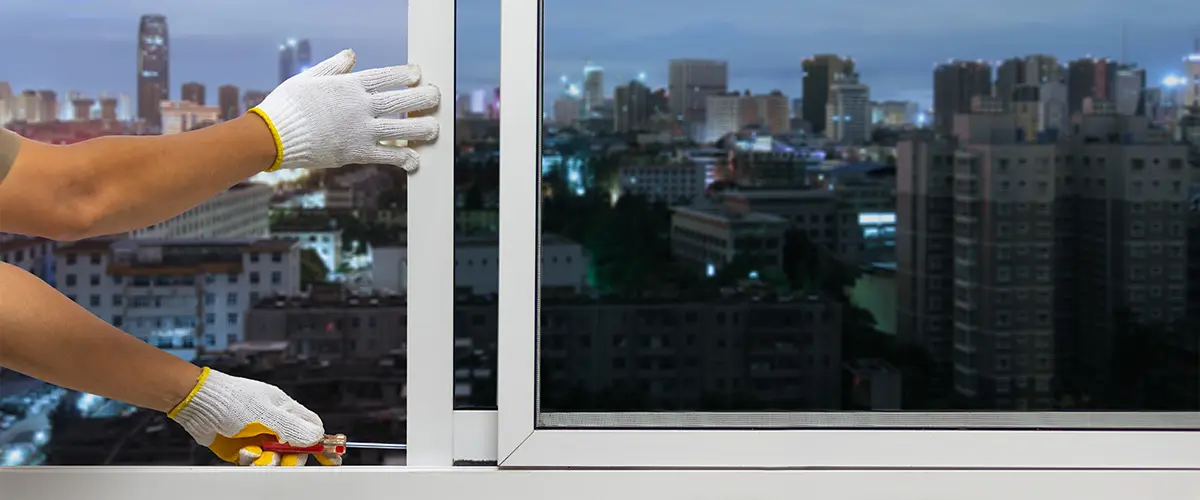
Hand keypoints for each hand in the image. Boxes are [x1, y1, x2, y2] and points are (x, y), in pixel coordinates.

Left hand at [168, 367, 341, 465]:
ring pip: (276, 458)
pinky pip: (256, 462)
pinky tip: (244, 452)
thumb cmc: (232, 400)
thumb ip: (293, 428)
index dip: (321, 443)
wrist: (199, 405)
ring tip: (256, 453)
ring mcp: (259, 437)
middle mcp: (275, 424)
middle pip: (296, 448)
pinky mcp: (244, 449)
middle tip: (282, 457)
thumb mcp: (267, 414)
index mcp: (286, 410)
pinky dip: (252, 461)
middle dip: (290, 456)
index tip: (329, 457)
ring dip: (268, 460)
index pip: (312, 428)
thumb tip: (317, 437)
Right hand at [249, 48, 439, 172]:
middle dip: (422, 98)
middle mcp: (360, 107)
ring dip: (421, 128)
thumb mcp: (309, 78)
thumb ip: (333, 68)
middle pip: (400, 101)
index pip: (385, 77)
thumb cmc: (287, 104)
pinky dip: (403, 158)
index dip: (404, 75)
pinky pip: (386, 156)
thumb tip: (352, 55)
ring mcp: (360, 130)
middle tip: (436, 97)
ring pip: (400, 129)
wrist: (273, 135)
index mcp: (349, 87)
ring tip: (435, 128)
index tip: (417, 74)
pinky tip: (415, 160)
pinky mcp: (356, 152)